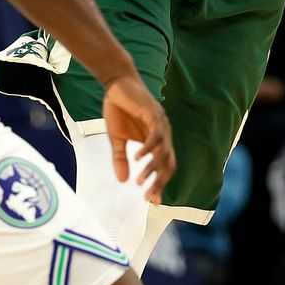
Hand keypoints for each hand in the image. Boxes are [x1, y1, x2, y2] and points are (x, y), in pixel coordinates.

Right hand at [102, 77, 175, 203]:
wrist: (116, 84)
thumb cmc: (119, 109)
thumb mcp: (116, 139)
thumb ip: (121, 159)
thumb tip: (123, 182)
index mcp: (157, 141)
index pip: (164, 166)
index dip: (159, 183)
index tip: (152, 200)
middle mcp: (163, 134)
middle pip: (168, 163)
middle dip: (159, 181)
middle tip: (148, 196)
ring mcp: (160, 124)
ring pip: (162, 152)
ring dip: (152, 168)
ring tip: (140, 182)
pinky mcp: (153, 114)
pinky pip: (154, 135)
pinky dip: (147, 149)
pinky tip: (138, 158)